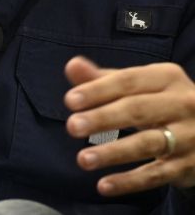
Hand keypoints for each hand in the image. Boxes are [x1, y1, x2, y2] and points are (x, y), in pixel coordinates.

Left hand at [64, 55, 194, 195]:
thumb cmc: (160, 102)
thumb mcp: (139, 87)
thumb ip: (103, 79)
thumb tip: (73, 66)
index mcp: (167, 78)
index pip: (128, 81)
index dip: (98, 90)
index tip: (70, 101)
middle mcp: (183, 104)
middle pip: (137, 110)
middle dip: (103, 118)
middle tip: (72, 126)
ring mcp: (190, 136)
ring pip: (148, 144)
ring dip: (113, 153)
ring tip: (82, 159)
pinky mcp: (189, 165)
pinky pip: (157, 174)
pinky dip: (130, 181)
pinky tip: (104, 185)